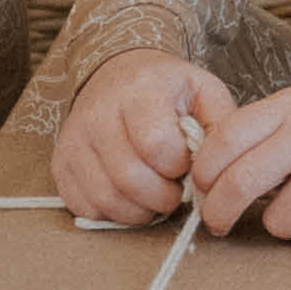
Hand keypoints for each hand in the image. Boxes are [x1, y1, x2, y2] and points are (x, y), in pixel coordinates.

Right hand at [54, 50, 238, 225]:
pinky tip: (132, 198)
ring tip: (157, 197)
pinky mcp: (60, 164)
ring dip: (140, 210)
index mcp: (140, 92)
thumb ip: (222, 124)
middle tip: (176, 192)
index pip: (156, 144)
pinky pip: (84, 206)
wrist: (117, 75)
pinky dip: (113, 213)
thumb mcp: (204, 91)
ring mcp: (74, 140)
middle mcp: (98, 114)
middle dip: (163, 197)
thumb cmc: (168, 90)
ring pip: (105, 197)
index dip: (179, 166)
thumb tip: (230, 163)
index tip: (188, 164)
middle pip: (129, 177)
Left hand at [187, 85, 290, 248]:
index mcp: (290, 110)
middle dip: (218, 213)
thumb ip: (256, 130)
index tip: (205, 186)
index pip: (222, 141)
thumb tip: (204, 172)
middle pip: (237, 186)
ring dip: (284, 221)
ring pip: (274, 221)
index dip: (204, 172)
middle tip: (219, 221)